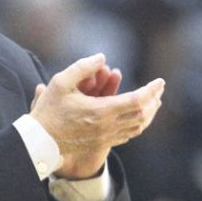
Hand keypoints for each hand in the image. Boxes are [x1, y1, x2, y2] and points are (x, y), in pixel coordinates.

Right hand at [30, 53, 163, 178]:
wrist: (41, 141)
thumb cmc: (49, 110)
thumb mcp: (61, 82)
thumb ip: (83, 67)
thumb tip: (102, 57)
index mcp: (101, 111)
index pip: (137, 101)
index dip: (151, 90)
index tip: (160, 81)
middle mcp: (108, 126)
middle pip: (143, 115)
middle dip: (154, 100)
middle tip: (159, 89)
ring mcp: (106, 137)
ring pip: (138, 127)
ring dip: (149, 114)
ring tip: (154, 102)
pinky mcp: (102, 143)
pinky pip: (128, 134)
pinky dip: (139, 124)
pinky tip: (138, 118)